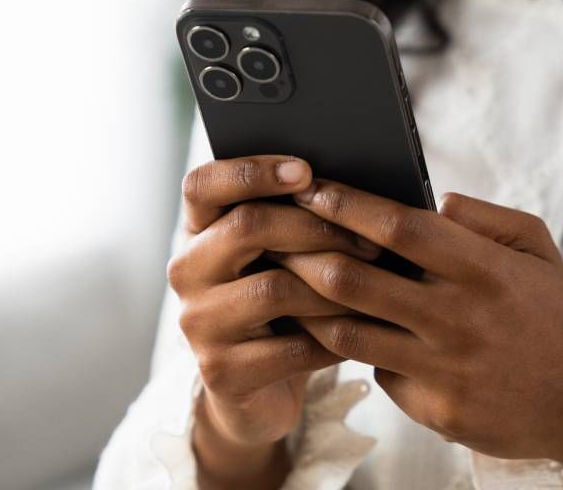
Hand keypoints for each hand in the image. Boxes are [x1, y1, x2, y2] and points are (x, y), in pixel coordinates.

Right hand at [169, 156, 382, 487]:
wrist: (259, 391)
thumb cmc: (281, 307)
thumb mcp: (276, 257)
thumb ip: (291, 220)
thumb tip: (352, 187)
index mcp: (196, 231)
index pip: (202, 184)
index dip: (251, 171)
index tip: (305, 172)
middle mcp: (186, 271)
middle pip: (247, 226)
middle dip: (317, 228)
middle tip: (372, 241)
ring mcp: (198, 322)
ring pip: (274, 288)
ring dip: (334, 289)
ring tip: (375, 289)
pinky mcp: (220, 370)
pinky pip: (288, 348)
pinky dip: (332, 339)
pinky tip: (359, 335)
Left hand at [270, 181, 562, 486]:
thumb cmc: (549, 314)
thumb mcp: (536, 250)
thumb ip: (484, 217)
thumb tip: (433, 201)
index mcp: (482, 268)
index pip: (397, 226)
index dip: (345, 205)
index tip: (308, 188)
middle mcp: (457, 317)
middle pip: (353, 279)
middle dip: (302, 252)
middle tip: (272, 234)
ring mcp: (443, 367)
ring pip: (347, 331)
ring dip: (307, 305)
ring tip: (282, 282)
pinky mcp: (435, 408)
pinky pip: (376, 370)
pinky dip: (352, 350)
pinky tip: (326, 332)